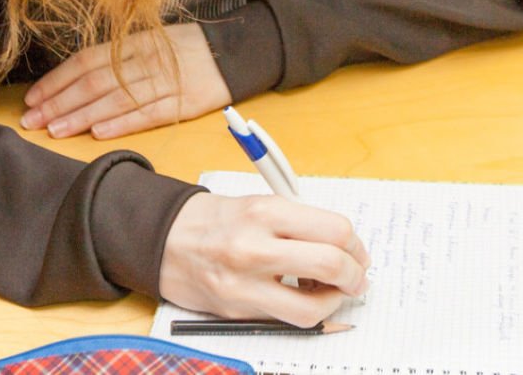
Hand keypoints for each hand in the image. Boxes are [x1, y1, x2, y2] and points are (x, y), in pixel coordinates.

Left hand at [20, 23, 231, 139]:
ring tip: (55, 130)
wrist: (235, 52)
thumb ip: (116, 58)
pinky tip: (98, 133)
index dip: (57, 80)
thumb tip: (72, 80)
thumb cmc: (185, 50)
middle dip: (59, 102)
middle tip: (33, 121)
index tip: (33, 99)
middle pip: (94, 81)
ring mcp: (165, 81)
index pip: (85, 60)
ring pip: (116, 98)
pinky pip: (148, 113)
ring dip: (82, 116)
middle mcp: (145, 60)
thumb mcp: (149, 41)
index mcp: (133, 42)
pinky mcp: (184, 102)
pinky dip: (122, 124)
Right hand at [160, 192, 370, 325]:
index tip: (358, 251)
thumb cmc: (218, 220)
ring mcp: (244, 284)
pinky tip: (305, 298)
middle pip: (330, 264)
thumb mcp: (260, 204)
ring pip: (311, 307)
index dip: (356, 245)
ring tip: (334, 292)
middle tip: (357, 276)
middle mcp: (255, 246)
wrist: (165, 239)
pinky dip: (306, 311)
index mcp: (265, 211)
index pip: (335, 230)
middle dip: (355, 275)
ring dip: (334, 301)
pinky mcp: (237, 310)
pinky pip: (286, 319)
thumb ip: (301, 222)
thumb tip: (344, 246)